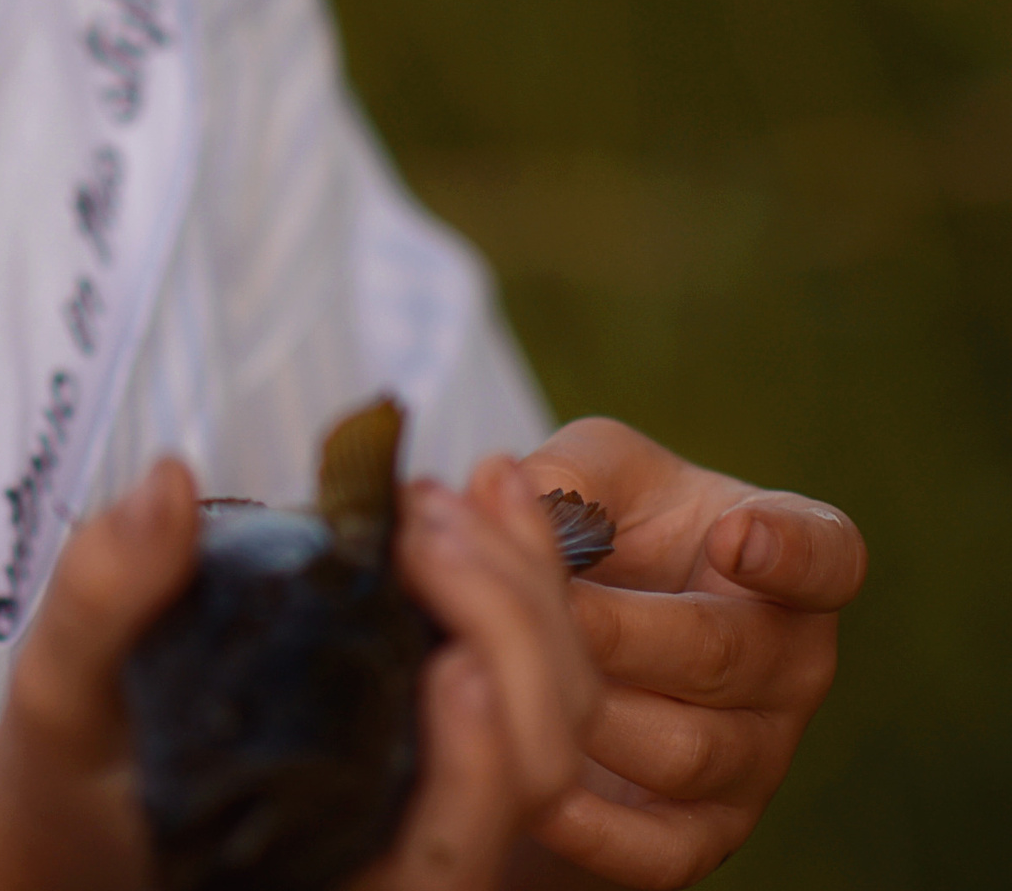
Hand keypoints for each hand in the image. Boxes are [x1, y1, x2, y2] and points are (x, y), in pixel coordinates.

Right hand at [0, 456, 589, 890]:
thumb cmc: (78, 760)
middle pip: (533, 768)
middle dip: (507, 632)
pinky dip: (526, 568)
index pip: (444, 862)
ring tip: (445, 490)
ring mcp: (443, 780)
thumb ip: (107, 598)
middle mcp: (410, 846)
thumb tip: (168, 483)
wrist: (97, 784)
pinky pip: (534, 661)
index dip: (474, 778)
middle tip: (425, 518)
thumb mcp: (62, 691)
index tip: (454, 666)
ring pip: (558, 712)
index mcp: (333, 881)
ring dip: (525, 587)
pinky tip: (485, 484)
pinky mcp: (445, 718)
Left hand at [514, 418, 864, 886]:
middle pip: (718, 655)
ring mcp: (755, 758)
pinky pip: (658, 850)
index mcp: (784, 563)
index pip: (825, 554)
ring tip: (499, 669)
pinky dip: (589, 823)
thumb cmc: (612, 527)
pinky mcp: (704, 833)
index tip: (735, 535)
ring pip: (680, 752)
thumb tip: (510, 492)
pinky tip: (526, 783)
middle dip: (613, 628)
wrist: (583, 635)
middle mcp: (789, 664)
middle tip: (535, 602)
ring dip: (584, 711)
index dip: (789, 550)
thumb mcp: (596, 474)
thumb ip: (569, 475)